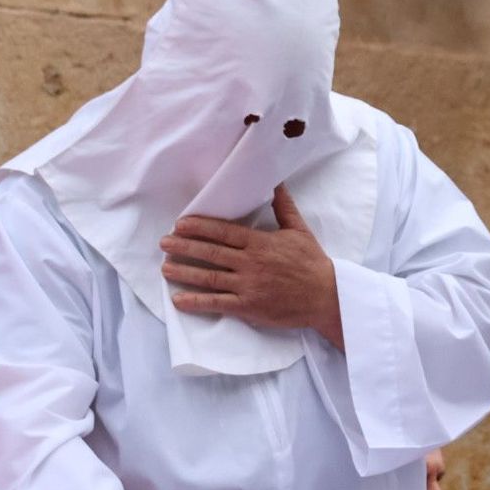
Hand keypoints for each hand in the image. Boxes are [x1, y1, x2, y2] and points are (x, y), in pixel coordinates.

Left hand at [160, 185, 344, 349]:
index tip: (180, 224)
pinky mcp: (249, 307)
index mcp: (260, 243)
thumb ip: (284, 207)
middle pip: (210, 253)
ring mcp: (248, 286)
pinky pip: (217, 304)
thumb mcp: (299, 230)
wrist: (326, 297)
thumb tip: (276, 182)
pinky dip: (196, 302)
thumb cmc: (313, 263)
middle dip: (184, 246)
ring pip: (209, 278)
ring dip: (184, 272)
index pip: (223, 232)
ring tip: (165, 268)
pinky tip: (179, 300)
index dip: (199, 227)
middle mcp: (250, 264)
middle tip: (164, 243)